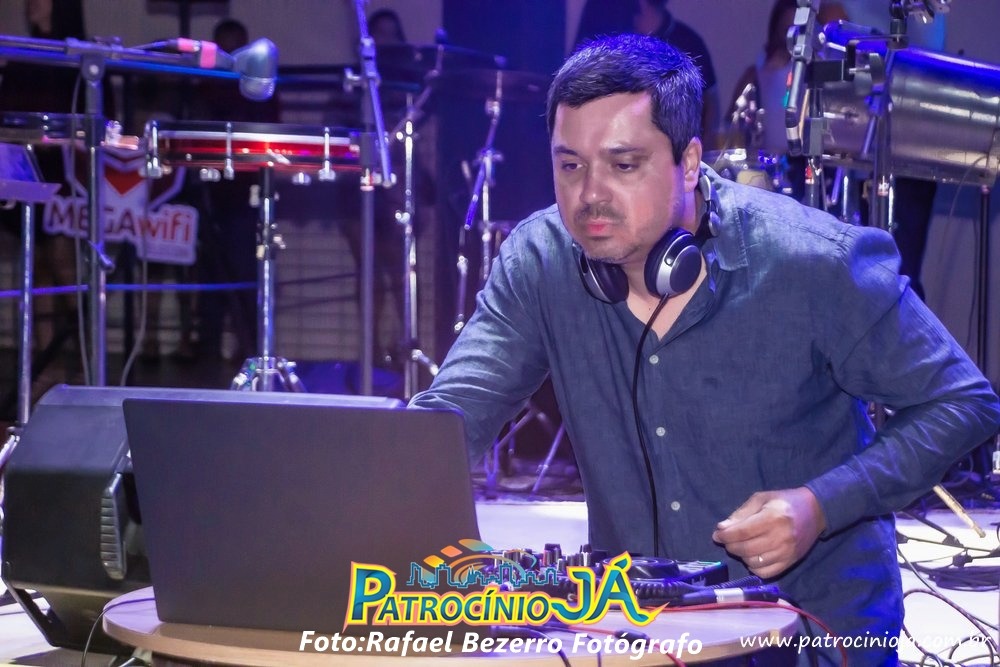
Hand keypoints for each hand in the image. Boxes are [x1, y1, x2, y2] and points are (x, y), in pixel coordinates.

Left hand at [710, 487, 826, 578]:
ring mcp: (787, 552)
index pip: (742, 532)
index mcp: (772, 517)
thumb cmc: (784, 502)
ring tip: (741, 546)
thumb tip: (721, 529)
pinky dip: (754, 567)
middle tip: (727, 540)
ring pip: (754, 562)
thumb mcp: (761, 499)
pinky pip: (766, 572)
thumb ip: (741, 514)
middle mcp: (780, 537)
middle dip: (731, 545)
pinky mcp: (791, 562)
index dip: (725, 535)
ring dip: (742, 556)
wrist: (815, 511)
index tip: (717, 534)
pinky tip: (752, 556)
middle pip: (746, 549)